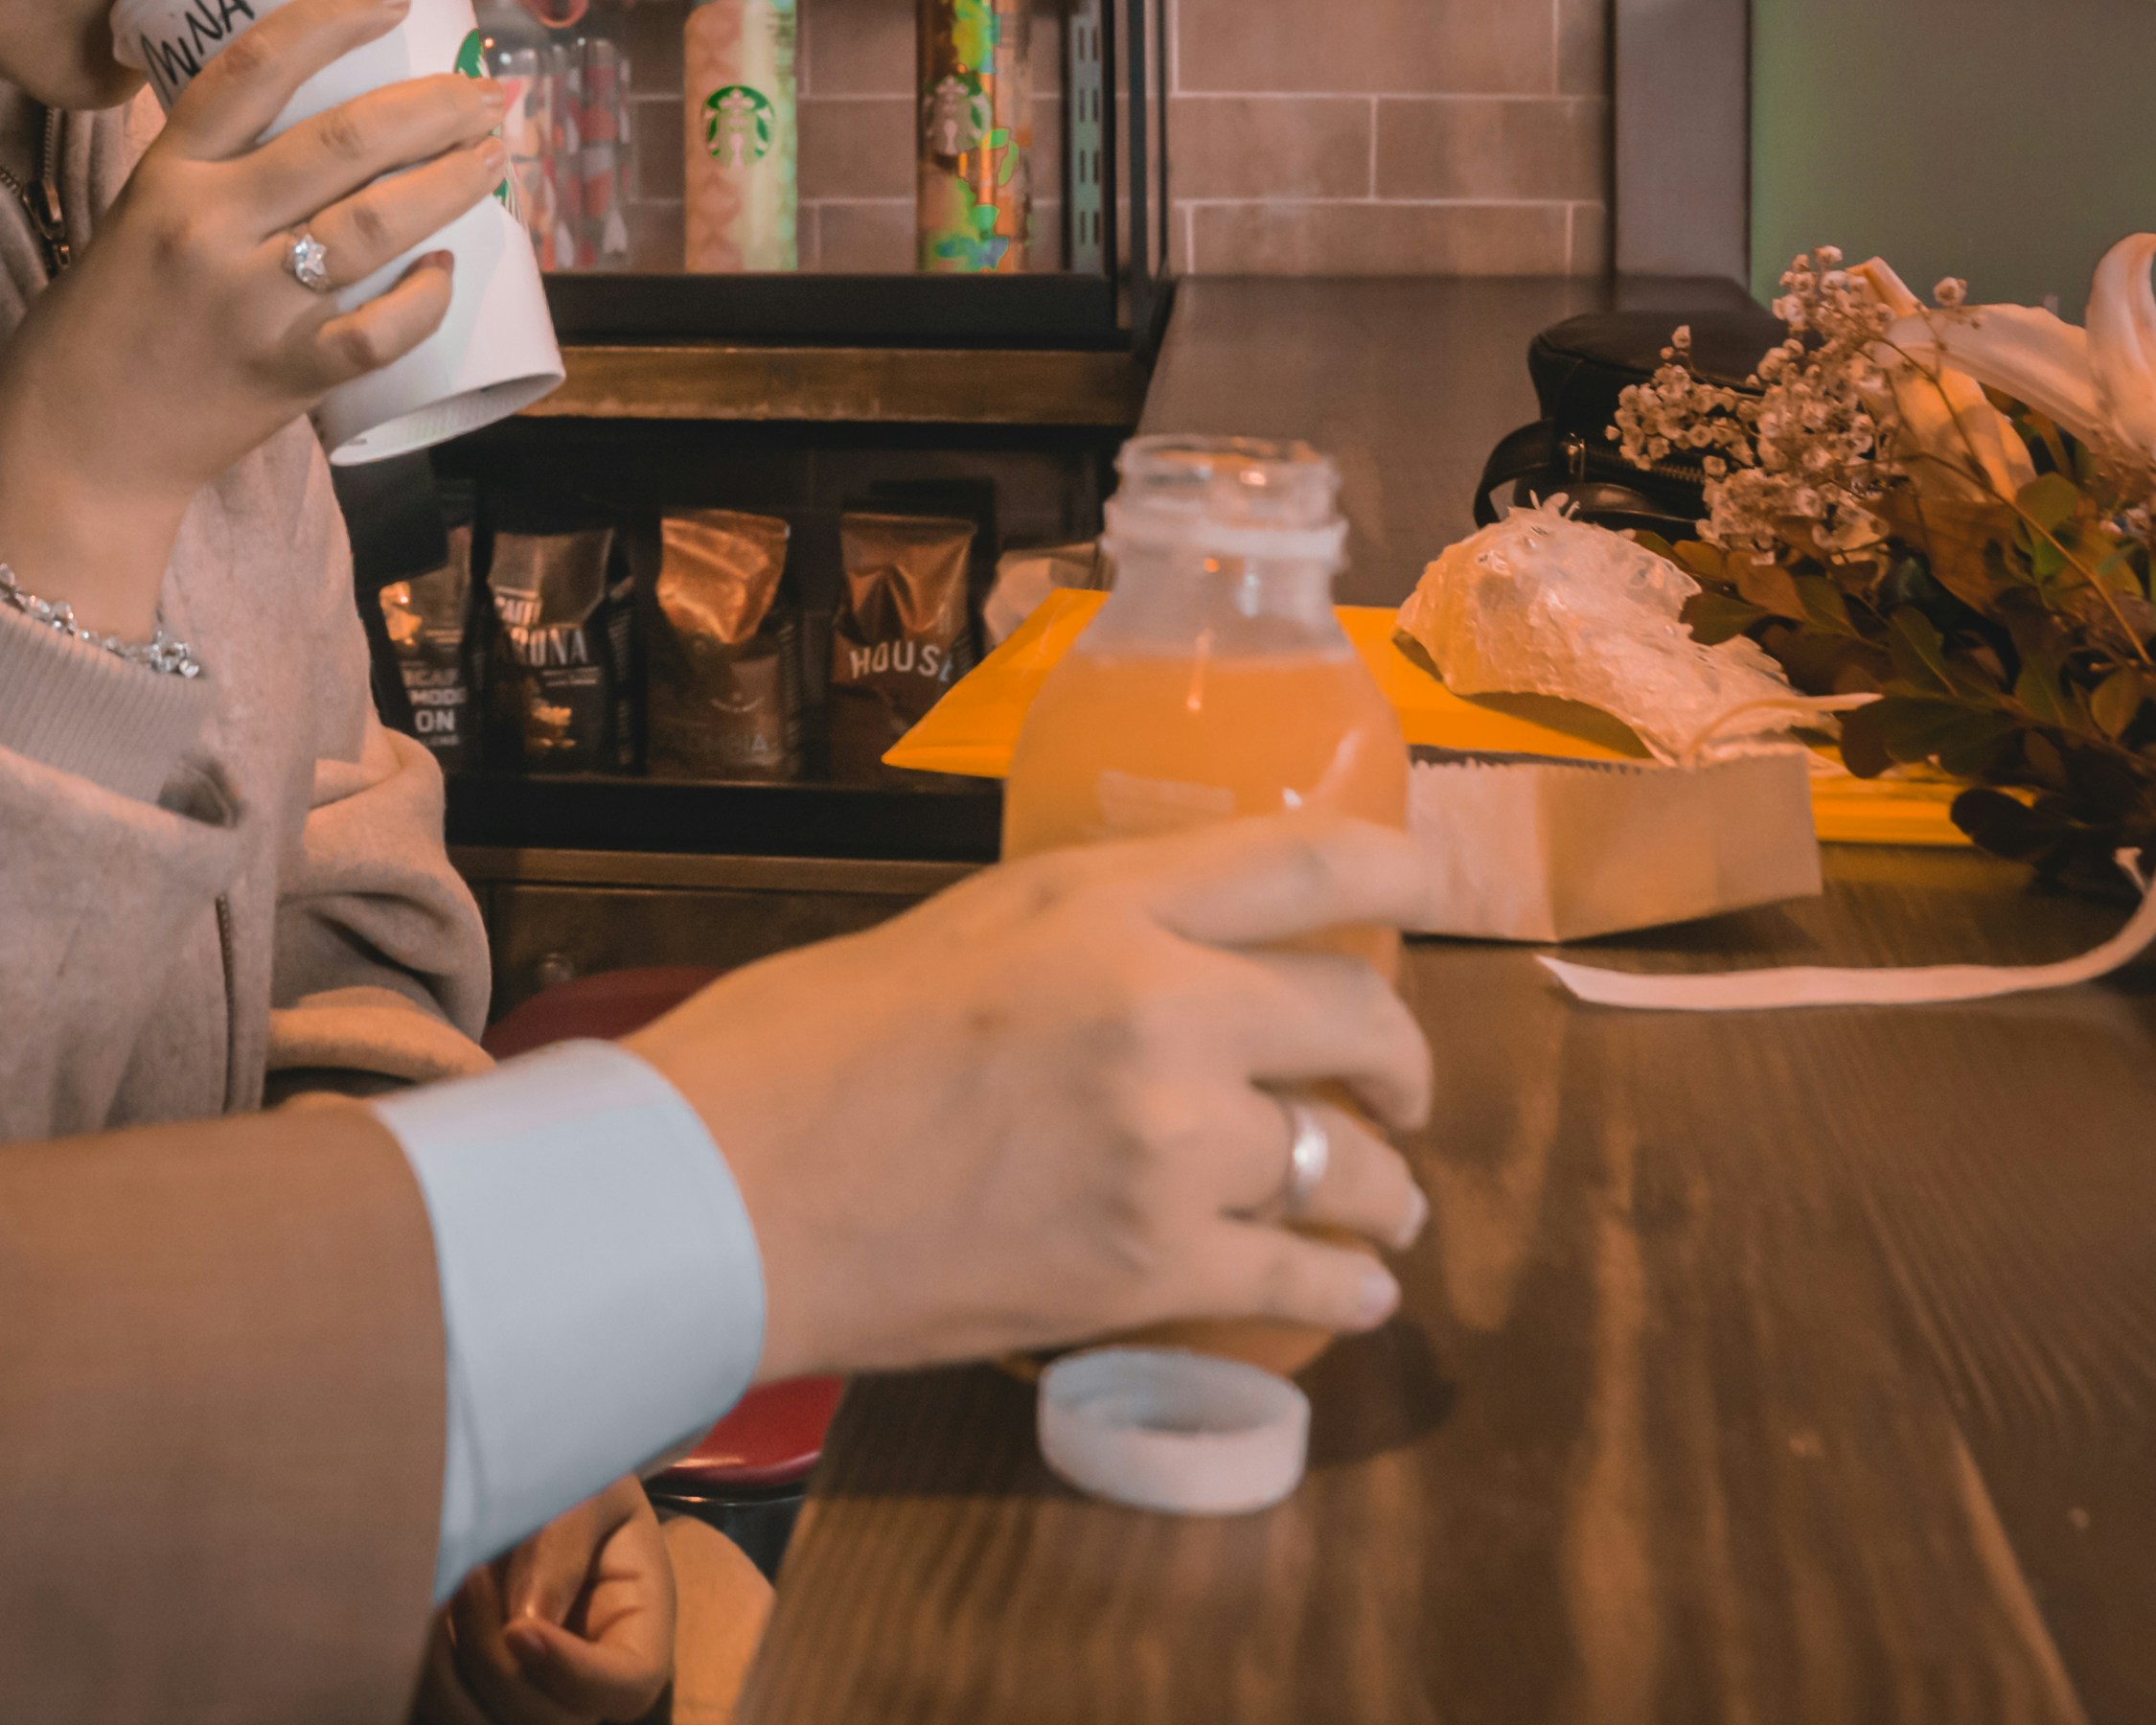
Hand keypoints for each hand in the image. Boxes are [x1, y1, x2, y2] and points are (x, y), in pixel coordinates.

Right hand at [0, 0, 503, 634]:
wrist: (72, 448)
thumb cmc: (103, 327)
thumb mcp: (135, 217)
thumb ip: (210, 172)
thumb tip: (318, 124)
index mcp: (166, 176)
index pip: (255, 67)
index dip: (333, 17)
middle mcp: (210, 228)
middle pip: (345, 138)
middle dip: (435, 106)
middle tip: (487, 92)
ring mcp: (252, 305)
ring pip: (377, 222)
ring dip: (452, 182)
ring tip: (492, 157)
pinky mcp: (284, 376)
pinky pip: (379, 331)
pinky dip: (425, 298)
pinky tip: (446, 270)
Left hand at [415, 1480, 671, 1724]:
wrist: (536, 1473)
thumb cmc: (577, 1476)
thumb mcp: (592, 1490)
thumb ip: (566, 1547)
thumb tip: (524, 1621)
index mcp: (635, 1636)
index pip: (624, 1687)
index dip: (572, 1673)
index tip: (521, 1629)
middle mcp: (583, 1682)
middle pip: (549, 1720)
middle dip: (497, 1665)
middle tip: (469, 1578)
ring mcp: (528, 1692)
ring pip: (484, 1721)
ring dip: (449, 1673)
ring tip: (438, 1589)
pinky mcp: (472, 1686)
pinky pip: (441, 1706)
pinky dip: (420, 1671)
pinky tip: (415, 1608)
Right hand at [625, 813, 1437, 1382]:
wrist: (724, 1191)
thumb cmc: (801, 1048)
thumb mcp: (960, 927)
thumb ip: (1083, 929)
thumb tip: (1166, 952)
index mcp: (1106, 904)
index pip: (1309, 862)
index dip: (1397, 867)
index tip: (1431, 888)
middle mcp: (1166, 1010)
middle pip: (1361, 1021)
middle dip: (1403, 1063)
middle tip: (1400, 1090)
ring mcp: (1170, 1146)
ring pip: (1351, 1166)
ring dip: (1384, 1190)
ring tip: (1383, 1208)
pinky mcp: (1153, 1268)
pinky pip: (1307, 1280)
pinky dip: (1346, 1290)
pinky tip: (1351, 1294)